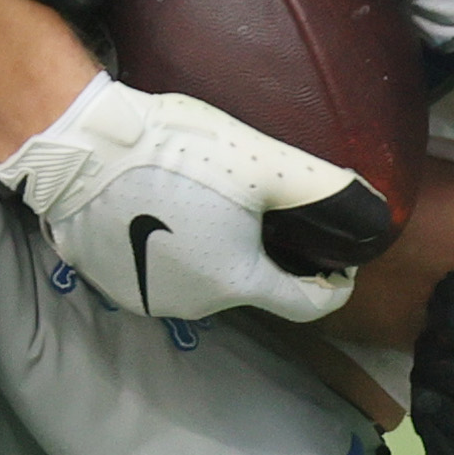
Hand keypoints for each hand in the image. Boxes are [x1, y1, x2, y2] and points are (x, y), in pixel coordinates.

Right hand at [0, 72, 392, 323]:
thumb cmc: (175, 154)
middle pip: (249, 285)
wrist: (83, 150)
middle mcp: (197, 304)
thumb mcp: (262, 160)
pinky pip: (157, 273)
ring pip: (200, 279)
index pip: (306, 304)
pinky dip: (168, 251)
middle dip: (262, 255)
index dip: (331, 285)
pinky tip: (162, 212)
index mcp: (239, 281)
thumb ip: (319, 185)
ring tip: (206, 206)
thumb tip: (370, 203)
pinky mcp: (111, 284)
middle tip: (257, 208)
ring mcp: (149, 298)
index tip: (337, 264)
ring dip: (211, 252)